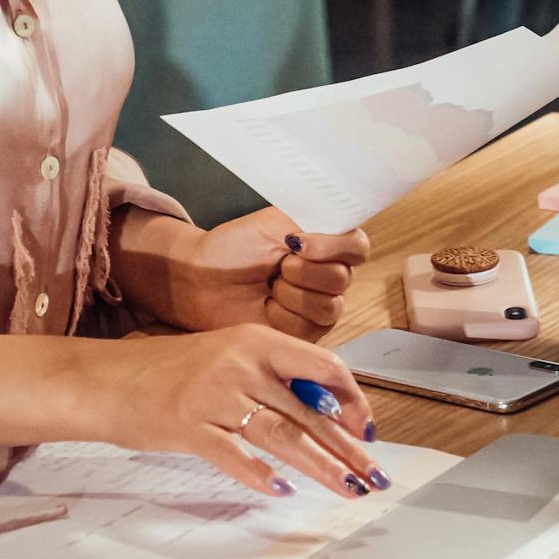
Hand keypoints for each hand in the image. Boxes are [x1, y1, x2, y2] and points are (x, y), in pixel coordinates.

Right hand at [81, 324, 388, 500]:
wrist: (106, 379)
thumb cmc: (172, 370)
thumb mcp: (230, 355)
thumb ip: (274, 375)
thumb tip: (324, 407)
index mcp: (258, 341)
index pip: (323, 367)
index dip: (353, 399)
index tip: (367, 428)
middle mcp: (241, 364)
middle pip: (309, 410)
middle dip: (347, 446)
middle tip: (373, 472)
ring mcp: (214, 396)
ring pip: (283, 434)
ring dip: (321, 465)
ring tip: (347, 486)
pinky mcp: (188, 427)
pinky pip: (233, 455)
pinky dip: (260, 474)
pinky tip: (282, 490)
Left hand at [115, 207, 370, 338]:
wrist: (201, 280)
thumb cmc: (233, 248)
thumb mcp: (274, 223)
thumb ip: (312, 224)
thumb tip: (334, 236)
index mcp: (327, 245)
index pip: (357, 246)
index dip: (334, 247)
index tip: (298, 243)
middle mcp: (328, 277)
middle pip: (342, 278)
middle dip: (304, 272)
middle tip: (277, 267)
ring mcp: (318, 307)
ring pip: (329, 306)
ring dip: (292, 295)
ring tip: (269, 287)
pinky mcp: (304, 335)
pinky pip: (310, 329)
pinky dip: (282, 317)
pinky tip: (266, 308)